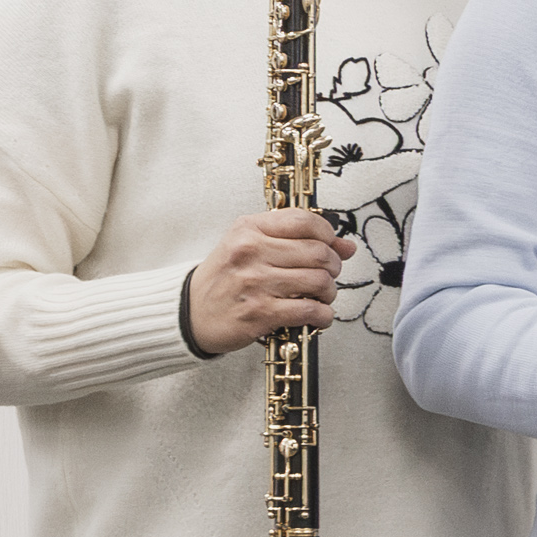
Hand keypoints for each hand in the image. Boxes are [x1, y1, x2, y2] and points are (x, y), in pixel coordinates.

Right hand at [188, 210, 354, 353]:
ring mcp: (255, 282)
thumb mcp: (250, 246)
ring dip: (329, 292)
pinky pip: (310, 310)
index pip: (305, 221)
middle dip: (333, 266)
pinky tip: (317, 315)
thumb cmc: (225, 279)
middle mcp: (250, 251)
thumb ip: (296, 240)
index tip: (331, 246)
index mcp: (248, 229)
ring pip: (319, 281)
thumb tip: (346, 246)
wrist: (191, 313)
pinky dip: (323, 315)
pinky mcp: (260, 312)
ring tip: (321, 296)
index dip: (328, 235)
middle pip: (319, 252)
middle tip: (327, 275)